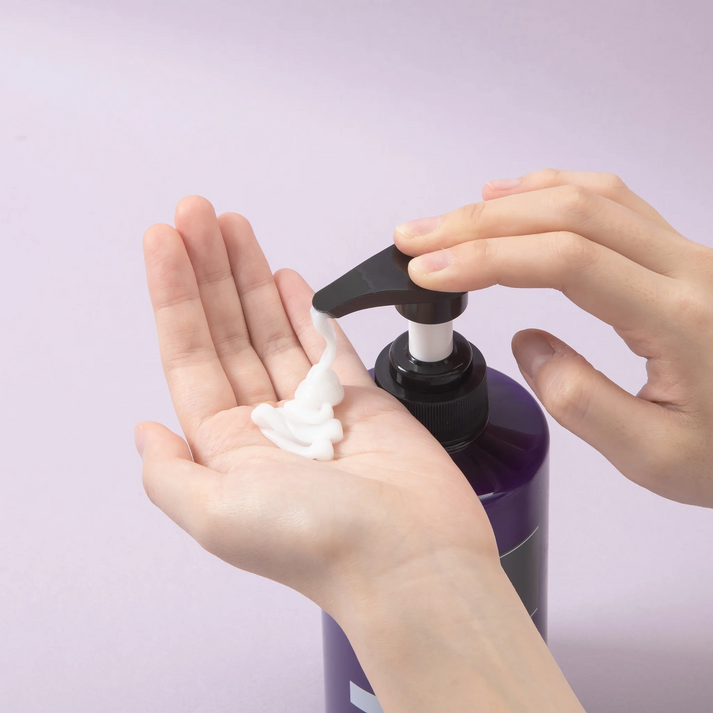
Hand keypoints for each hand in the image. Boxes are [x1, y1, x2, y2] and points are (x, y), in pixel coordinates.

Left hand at [138, 196, 499, 614]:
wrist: (412, 559)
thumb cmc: (320, 545)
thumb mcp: (216, 518)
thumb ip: (170, 474)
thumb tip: (146, 432)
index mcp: (227, 448)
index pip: (190, 355)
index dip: (175, 295)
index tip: (166, 240)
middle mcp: (266, 425)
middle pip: (228, 330)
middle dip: (210, 270)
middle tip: (197, 212)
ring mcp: (314, 409)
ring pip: (274, 328)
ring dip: (253, 276)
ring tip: (233, 226)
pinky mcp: (362, 401)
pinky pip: (327, 344)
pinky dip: (308, 309)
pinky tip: (285, 277)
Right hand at [394, 169, 712, 507]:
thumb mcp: (655, 456)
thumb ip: (581, 400)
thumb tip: (529, 343)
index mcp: (678, 317)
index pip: (566, 261)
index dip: (487, 257)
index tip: (428, 269)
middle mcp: (687, 268)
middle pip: (568, 213)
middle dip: (479, 223)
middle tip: (418, 238)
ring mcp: (688, 253)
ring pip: (589, 196)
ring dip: (510, 202)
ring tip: (451, 219)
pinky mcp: (682, 255)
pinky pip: (614, 201)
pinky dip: (554, 191)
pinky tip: (519, 198)